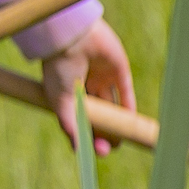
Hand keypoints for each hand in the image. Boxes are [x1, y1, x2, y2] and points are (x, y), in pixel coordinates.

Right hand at [42, 20, 138, 154]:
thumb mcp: (60, 102)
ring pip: (111, 104)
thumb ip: (70, 126)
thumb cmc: (58, 68)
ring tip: (120, 141)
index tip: (92, 149)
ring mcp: (101, 76)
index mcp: (66, 91)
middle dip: (101, 131)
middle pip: (96, 112)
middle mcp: (83, 84)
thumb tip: (78, 152)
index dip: (85, 133)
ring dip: (116, 122)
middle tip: (107, 148)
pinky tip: (130, 122)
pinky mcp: (118, 69)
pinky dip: (128, 107)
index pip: (78, 116)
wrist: (71, 37)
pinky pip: (125, 92)